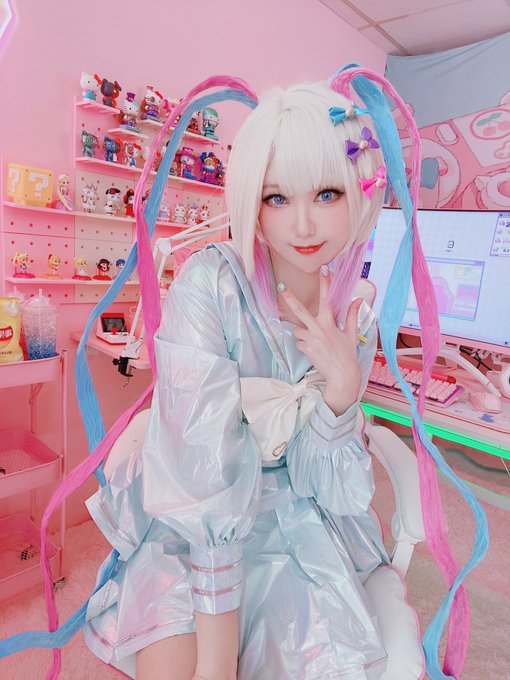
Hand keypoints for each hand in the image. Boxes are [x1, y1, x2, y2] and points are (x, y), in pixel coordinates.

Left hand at [278, 267, 362, 415]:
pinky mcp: (305, 349)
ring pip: (298, 329)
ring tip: (315, 341)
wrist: (341, 377)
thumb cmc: (348, 355)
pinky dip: (304, 344)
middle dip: (290, 297)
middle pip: (300, 310)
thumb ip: (352, 316)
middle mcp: (318, 329)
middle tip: (281, 286)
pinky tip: (314, 350)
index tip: (324, 269)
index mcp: (330, 323)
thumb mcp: (351, 334)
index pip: (327, 300)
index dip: (325, 284)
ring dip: (302, 332)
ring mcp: (310, 339)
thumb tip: (358, 300)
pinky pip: (299, 342)